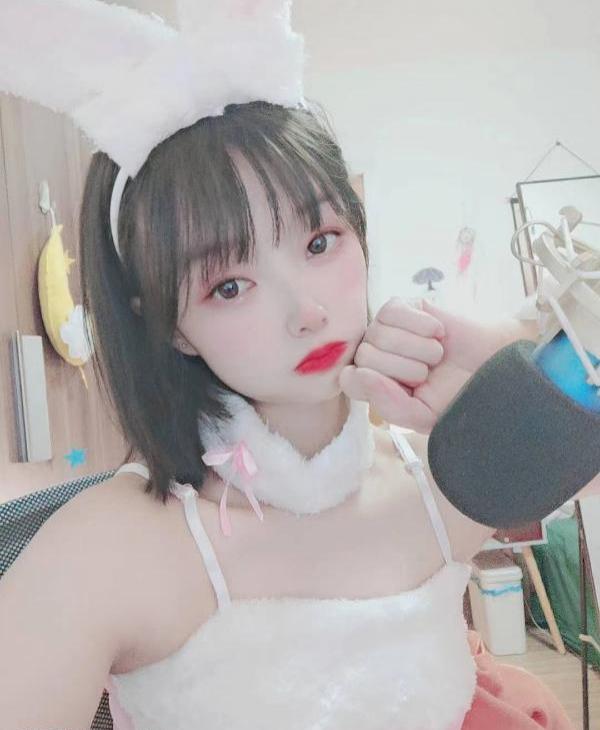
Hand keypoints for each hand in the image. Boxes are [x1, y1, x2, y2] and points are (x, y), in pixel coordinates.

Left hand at [339, 297, 515, 432]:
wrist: (492, 365)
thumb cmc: (456, 393)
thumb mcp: (423, 415)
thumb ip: (388, 405)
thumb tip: (359, 374)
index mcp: (373, 384)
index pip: (350, 380)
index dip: (377, 385)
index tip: (408, 390)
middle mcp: (374, 354)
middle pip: (365, 357)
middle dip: (405, 369)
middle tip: (429, 372)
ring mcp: (385, 329)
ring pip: (378, 334)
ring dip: (418, 348)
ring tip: (437, 355)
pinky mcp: (402, 307)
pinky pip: (393, 311)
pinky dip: (422, 325)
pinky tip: (438, 333)